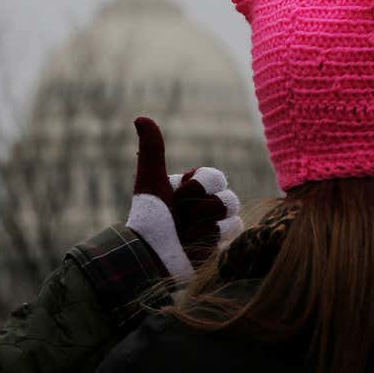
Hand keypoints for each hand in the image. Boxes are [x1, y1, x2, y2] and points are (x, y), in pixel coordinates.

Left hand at [125, 117, 242, 281]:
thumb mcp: (151, 181)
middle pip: (226, 195)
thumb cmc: (148, 218)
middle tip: (179, 217)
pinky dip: (210, 237)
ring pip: (231, 213)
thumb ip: (153, 150)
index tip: (175, 197)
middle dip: (200, 206)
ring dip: (204, 222)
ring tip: (184, 233)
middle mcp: (204, 206)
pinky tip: (191, 244)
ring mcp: (214, 226)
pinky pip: (232, 231)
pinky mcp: (220, 246)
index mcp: (191, 189)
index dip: (195, 187)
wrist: (150, 255)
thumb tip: (140, 117)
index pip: (214, 176)